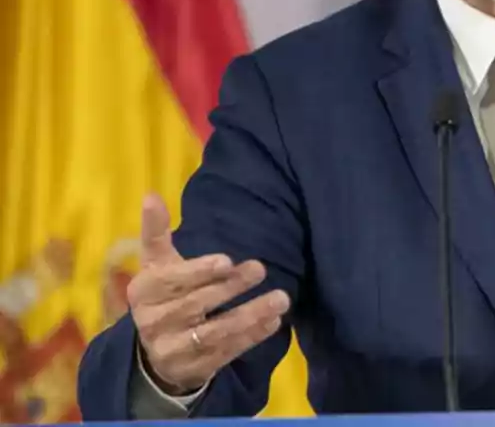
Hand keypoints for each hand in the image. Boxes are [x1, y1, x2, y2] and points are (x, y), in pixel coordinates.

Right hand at [128, 194, 289, 394]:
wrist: (155, 350)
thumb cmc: (164, 295)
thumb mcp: (157, 264)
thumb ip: (155, 232)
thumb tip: (151, 195)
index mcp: (143, 293)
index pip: (170, 281)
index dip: (198, 271)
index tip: (227, 260)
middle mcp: (153, 323)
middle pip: (196, 304)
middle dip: (230, 287)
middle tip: (260, 268)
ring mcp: (172, 349)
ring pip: (215, 332)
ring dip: (250, 315)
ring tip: (282, 299)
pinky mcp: (195, 368)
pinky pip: (227, 353)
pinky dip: (252, 337)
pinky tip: (273, 322)